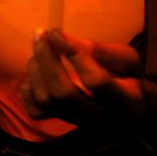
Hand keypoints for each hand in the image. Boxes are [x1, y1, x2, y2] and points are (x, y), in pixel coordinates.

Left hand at [20, 28, 144, 126]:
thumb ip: (98, 49)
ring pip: (46, 99)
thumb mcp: (125, 58)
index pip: (95, 80)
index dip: (73, 53)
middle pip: (63, 92)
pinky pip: (34, 109)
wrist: (126, 106)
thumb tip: (62, 40)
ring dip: (37, 68)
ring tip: (42, 48)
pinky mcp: (59, 122)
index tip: (57, 32)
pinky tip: (38, 71)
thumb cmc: (127, 76)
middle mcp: (101, 120)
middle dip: (46, 58)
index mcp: (126, 103)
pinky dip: (29, 87)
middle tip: (41, 33)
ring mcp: (77, 124)